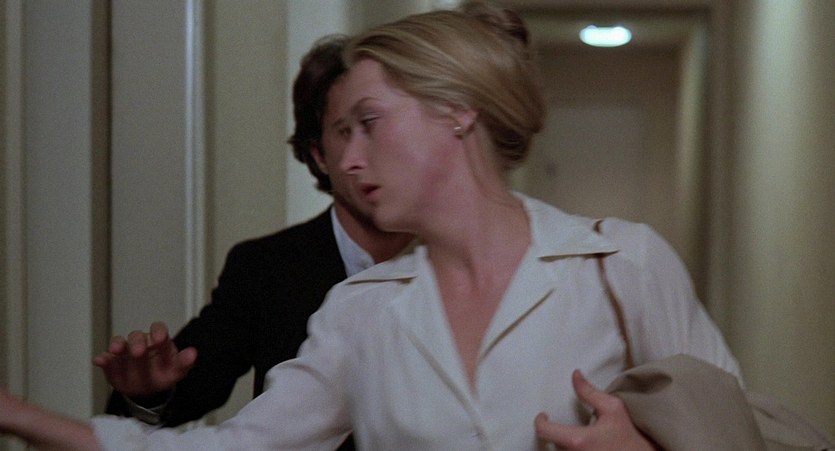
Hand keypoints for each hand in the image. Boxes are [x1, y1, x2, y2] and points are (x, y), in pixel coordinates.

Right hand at [93, 321, 196, 397]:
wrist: (148, 390)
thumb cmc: (163, 374)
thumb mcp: (177, 370)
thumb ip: (185, 362)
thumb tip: (193, 354)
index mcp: (158, 341)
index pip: (158, 329)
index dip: (158, 331)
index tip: (160, 338)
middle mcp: (141, 343)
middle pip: (137, 336)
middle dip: (137, 342)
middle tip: (138, 352)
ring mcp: (125, 352)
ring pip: (119, 343)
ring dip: (117, 345)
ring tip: (115, 350)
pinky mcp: (112, 363)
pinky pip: (106, 359)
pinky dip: (103, 358)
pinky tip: (100, 360)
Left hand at [535, 370, 657, 450]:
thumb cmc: (633, 437)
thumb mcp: (614, 409)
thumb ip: (590, 392)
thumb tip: (575, 375)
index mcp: (579, 441)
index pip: (545, 431)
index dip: (541, 421)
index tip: (543, 416)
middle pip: (554, 444)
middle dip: (556, 433)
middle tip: (561, 424)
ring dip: (565, 443)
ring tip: (577, 436)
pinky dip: (574, 449)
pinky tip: (586, 446)